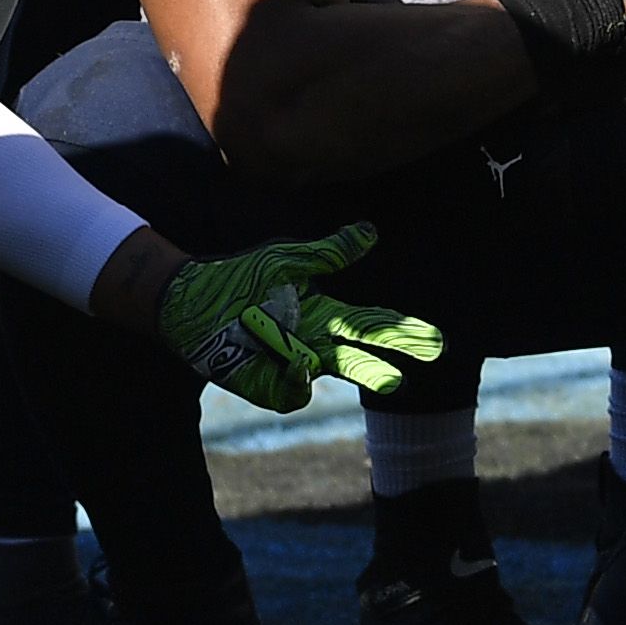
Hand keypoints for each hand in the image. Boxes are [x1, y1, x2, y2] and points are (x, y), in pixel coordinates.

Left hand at [152, 222, 446, 412]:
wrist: (191, 301)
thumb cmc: (239, 279)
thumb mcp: (286, 260)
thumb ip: (327, 253)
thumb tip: (370, 232)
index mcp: (323, 314)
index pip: (371, 323)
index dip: (402, 331)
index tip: (434, 339)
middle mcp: (315, 343)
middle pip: (361, 356)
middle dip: (392, 363)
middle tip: (423, 367)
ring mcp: (293, 367)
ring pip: (334, 375)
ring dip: (363, 374)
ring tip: (391, 378)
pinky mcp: (268, 386)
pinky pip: (294, 392)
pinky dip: (300, 378)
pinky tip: (300, 360)